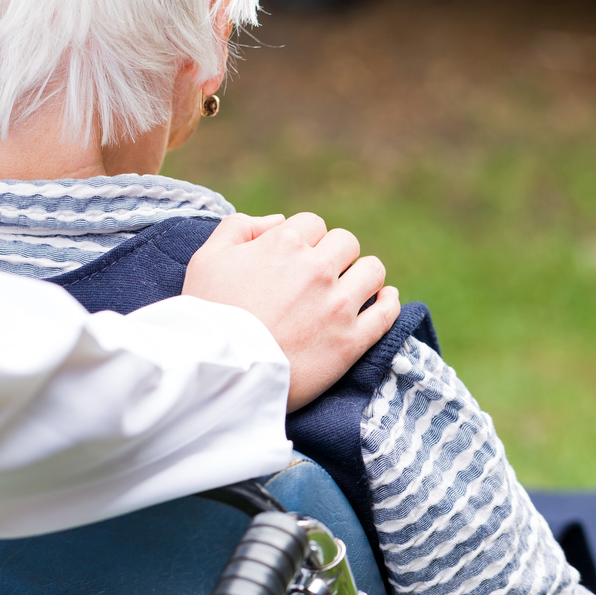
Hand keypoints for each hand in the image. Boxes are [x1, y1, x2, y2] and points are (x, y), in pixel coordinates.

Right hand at [183, 212, 400, 410]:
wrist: (219, 373)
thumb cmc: (208, 315)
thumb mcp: (206, 259)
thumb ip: (238, 227)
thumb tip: (277, 221)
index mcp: (285, 243)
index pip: (312, 224)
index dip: (304, 240)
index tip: (295, 260)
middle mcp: (318, 268)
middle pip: (345, 242)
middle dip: (334, 254)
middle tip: (320, 277)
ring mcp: (338, 305)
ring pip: (372, 270)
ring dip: (363, 275)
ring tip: (352, 289)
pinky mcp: (351, 341)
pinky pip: (387, 312)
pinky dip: (389, 302)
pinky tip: (384, 300)